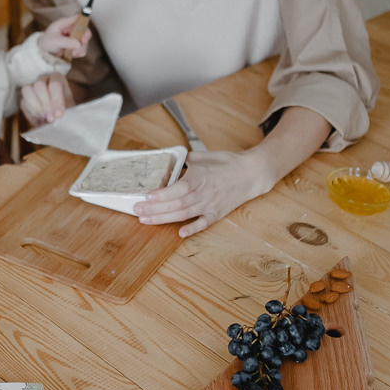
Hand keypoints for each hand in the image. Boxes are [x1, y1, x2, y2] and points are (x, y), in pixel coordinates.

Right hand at [20, 72, 74, 125]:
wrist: (58, 116)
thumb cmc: (66, 110)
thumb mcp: (71, 109)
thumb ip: (65, 111)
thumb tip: (56, 116)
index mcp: (57, 78)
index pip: (55, 84)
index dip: (56, 100)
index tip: (59, 115)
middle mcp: (43, 79)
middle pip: (39, 85)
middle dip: (45, 104)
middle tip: (51, 118)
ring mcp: (32, 86)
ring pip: (27, 90)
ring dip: (36, 107)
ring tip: (44, 118)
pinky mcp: (25, 97)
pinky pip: (23, 102)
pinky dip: (30, 113)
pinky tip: (39, 119)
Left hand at [39, 15, 90, 59]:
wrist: (44, 53)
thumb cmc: (46, 43)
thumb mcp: (55, 41)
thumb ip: (66, 42)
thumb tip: (79, 44)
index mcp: (65, 23)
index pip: (78, 18)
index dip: (84, 22)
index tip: (84, 32)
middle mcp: (71, 29)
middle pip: (85, 30)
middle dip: (84, 39)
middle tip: (80, 45)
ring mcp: (74, 38)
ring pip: (85, 41)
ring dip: (81, 48)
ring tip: (72, 53)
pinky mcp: (75, 46)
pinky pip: (83, 49)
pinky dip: (80, 53)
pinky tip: (72, 55)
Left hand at [132, 148, 274, 237]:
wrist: (252, 174)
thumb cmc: (228, 163)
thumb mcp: (204, 156)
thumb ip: (186, 161)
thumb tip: (171, 161)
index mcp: (201, 177)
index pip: (178, 188)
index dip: (162, 194)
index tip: (147, 197)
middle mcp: (204, 193)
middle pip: (177, 204)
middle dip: (155, 209)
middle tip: (137, 211)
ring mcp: (210, 205)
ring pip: (184, 214)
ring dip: (164, 219)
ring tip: (146, 221)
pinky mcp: (217, 213)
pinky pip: (203, 223)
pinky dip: (192, 229)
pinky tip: (179, 234)